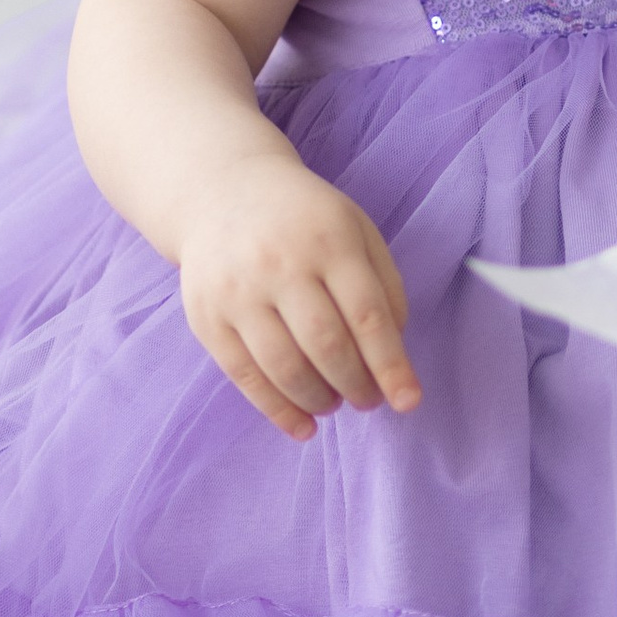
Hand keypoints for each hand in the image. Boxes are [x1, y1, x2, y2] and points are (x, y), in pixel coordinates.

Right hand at [176, 146, 420, 442]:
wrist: (221, 190)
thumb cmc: (305, 219)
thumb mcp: (356, 230)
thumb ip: (384, 286)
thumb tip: (392, 354)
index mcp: (328, 240)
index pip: (366, 315)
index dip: (391, 365)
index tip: (409, 401)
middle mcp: (280, 264)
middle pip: (326, 345)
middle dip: (356, 386)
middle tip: (369, 401)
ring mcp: (237, 291)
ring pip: (284, 366)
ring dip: (319, 399)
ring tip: (335, 403)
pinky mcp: (206, 316)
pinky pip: (244, 376)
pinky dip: (276, 410)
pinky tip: (302, 426)